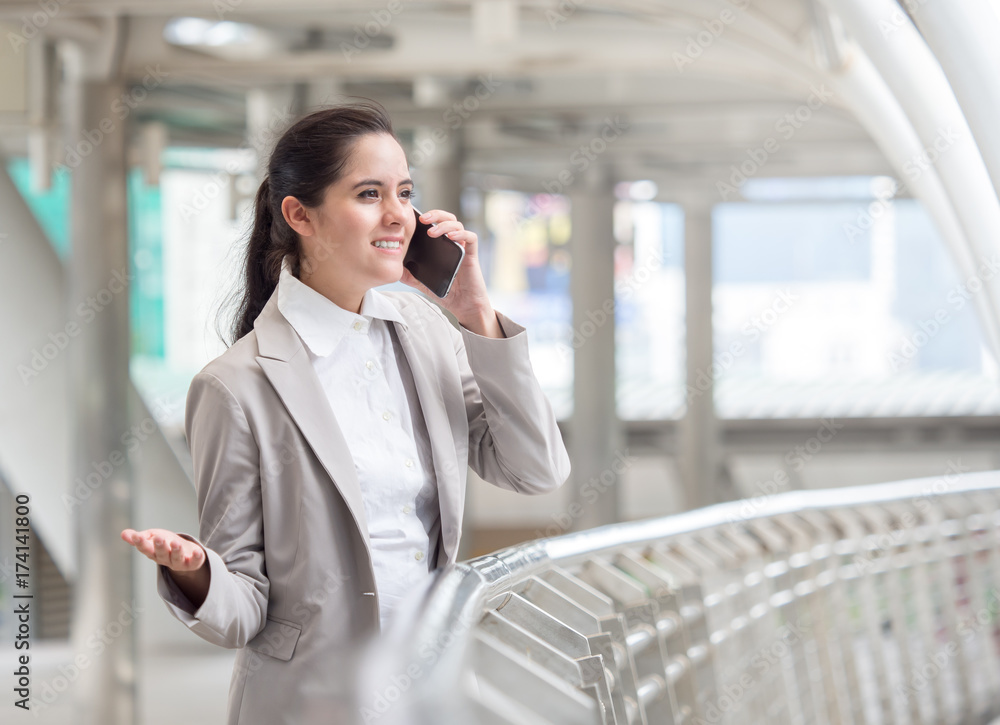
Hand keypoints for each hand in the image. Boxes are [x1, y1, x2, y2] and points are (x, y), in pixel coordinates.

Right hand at [121, 528, 205, 572]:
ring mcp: (178, 562)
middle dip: (159, 547)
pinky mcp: (192, 563)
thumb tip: (123, 534)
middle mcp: (165, 559)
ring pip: (176, 559)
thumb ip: (140, 537)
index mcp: (153, 553)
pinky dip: (196, 557)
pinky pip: (194, 562)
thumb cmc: (166, 543)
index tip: (137, 536)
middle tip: (158, 538)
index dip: (140, 543)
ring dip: (176, 551)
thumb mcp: (152, 537)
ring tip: (175, 543)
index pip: (145, 549)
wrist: (185, 552)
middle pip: (161, 554)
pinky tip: (198, 551)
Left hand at [402, 209, 501, 336]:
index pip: (435, 223)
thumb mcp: (423, 282)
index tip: (413, 218)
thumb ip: (410, 275)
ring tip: (432, 232)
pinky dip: (461, 234)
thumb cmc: (447, 292)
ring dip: (444, 224)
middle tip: (422, 219)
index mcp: (441, 246)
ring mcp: (463, 248)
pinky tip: (451, 237)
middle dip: (435, 214)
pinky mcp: (472, 255)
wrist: (464, 306)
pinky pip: (471, 238)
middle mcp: (453, 243)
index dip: (427, 216)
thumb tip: (395, 267)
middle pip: (447, 218)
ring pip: (457, 224)